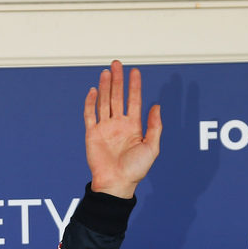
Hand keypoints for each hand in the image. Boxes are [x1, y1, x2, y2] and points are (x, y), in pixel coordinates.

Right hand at [84, 59, 161, 198]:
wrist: (116, 184)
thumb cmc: (135, 170)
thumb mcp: (152, 147)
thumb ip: (155, 126)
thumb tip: (156, 106)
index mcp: (133, 127)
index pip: (134, 101)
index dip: (134, 86)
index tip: (135, 71)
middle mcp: (118, 125)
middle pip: (117, 97)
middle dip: (118, 80)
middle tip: (117, 64)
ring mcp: (104, 129)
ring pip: (104, 102)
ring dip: (105, 87)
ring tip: (106, 72)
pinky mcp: (92, 134)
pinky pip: (90, 115)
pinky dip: (91, 102)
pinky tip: (94, 90)